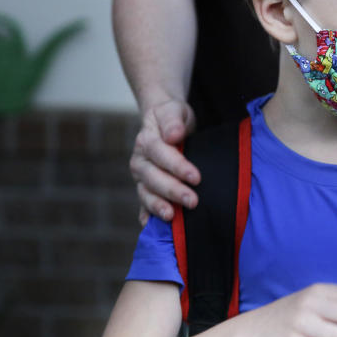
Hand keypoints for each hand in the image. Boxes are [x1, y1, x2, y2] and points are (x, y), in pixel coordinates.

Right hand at [129, 98, 199, 224]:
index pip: (160, 154)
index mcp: (146, 141)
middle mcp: (140, 161)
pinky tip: (150, 226)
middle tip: (192, 201)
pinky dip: (146, 215)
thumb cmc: (173, 117)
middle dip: (172, 191)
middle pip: (153, 178)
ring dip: (158, 206)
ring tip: (172, 217)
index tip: (196, 177)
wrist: (164, 121)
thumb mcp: (174, 110)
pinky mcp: (146, 189)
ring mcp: (141, 178)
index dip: (177, 167)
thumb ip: (173, 121)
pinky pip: (144, 204)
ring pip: (146, 194)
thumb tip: (173, 135)